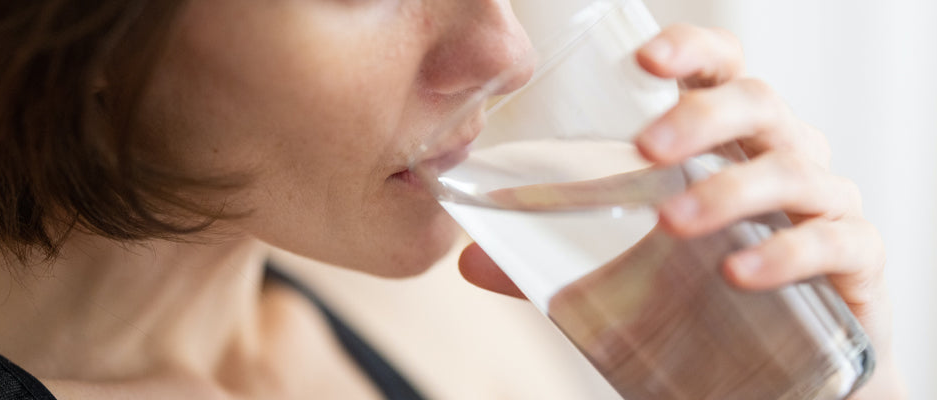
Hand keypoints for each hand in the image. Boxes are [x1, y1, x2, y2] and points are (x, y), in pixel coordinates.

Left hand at [458, 24, 904, 398]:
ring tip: (674, 223)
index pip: (719, 70)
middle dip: (702, 118)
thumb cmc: (700, 297)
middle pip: (758, 104)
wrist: (780, 373)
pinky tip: (739, 274)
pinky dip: (787, 252)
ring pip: (793, 169)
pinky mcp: (855, 261)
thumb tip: (468, 260)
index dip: (690, 51)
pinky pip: (835, 242)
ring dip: (731, 190)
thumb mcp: (623, 273)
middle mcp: (781, 156)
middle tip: (647, 150)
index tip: (644, 60)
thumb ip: (552, 262)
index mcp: (727, 141)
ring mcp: (824, 204)